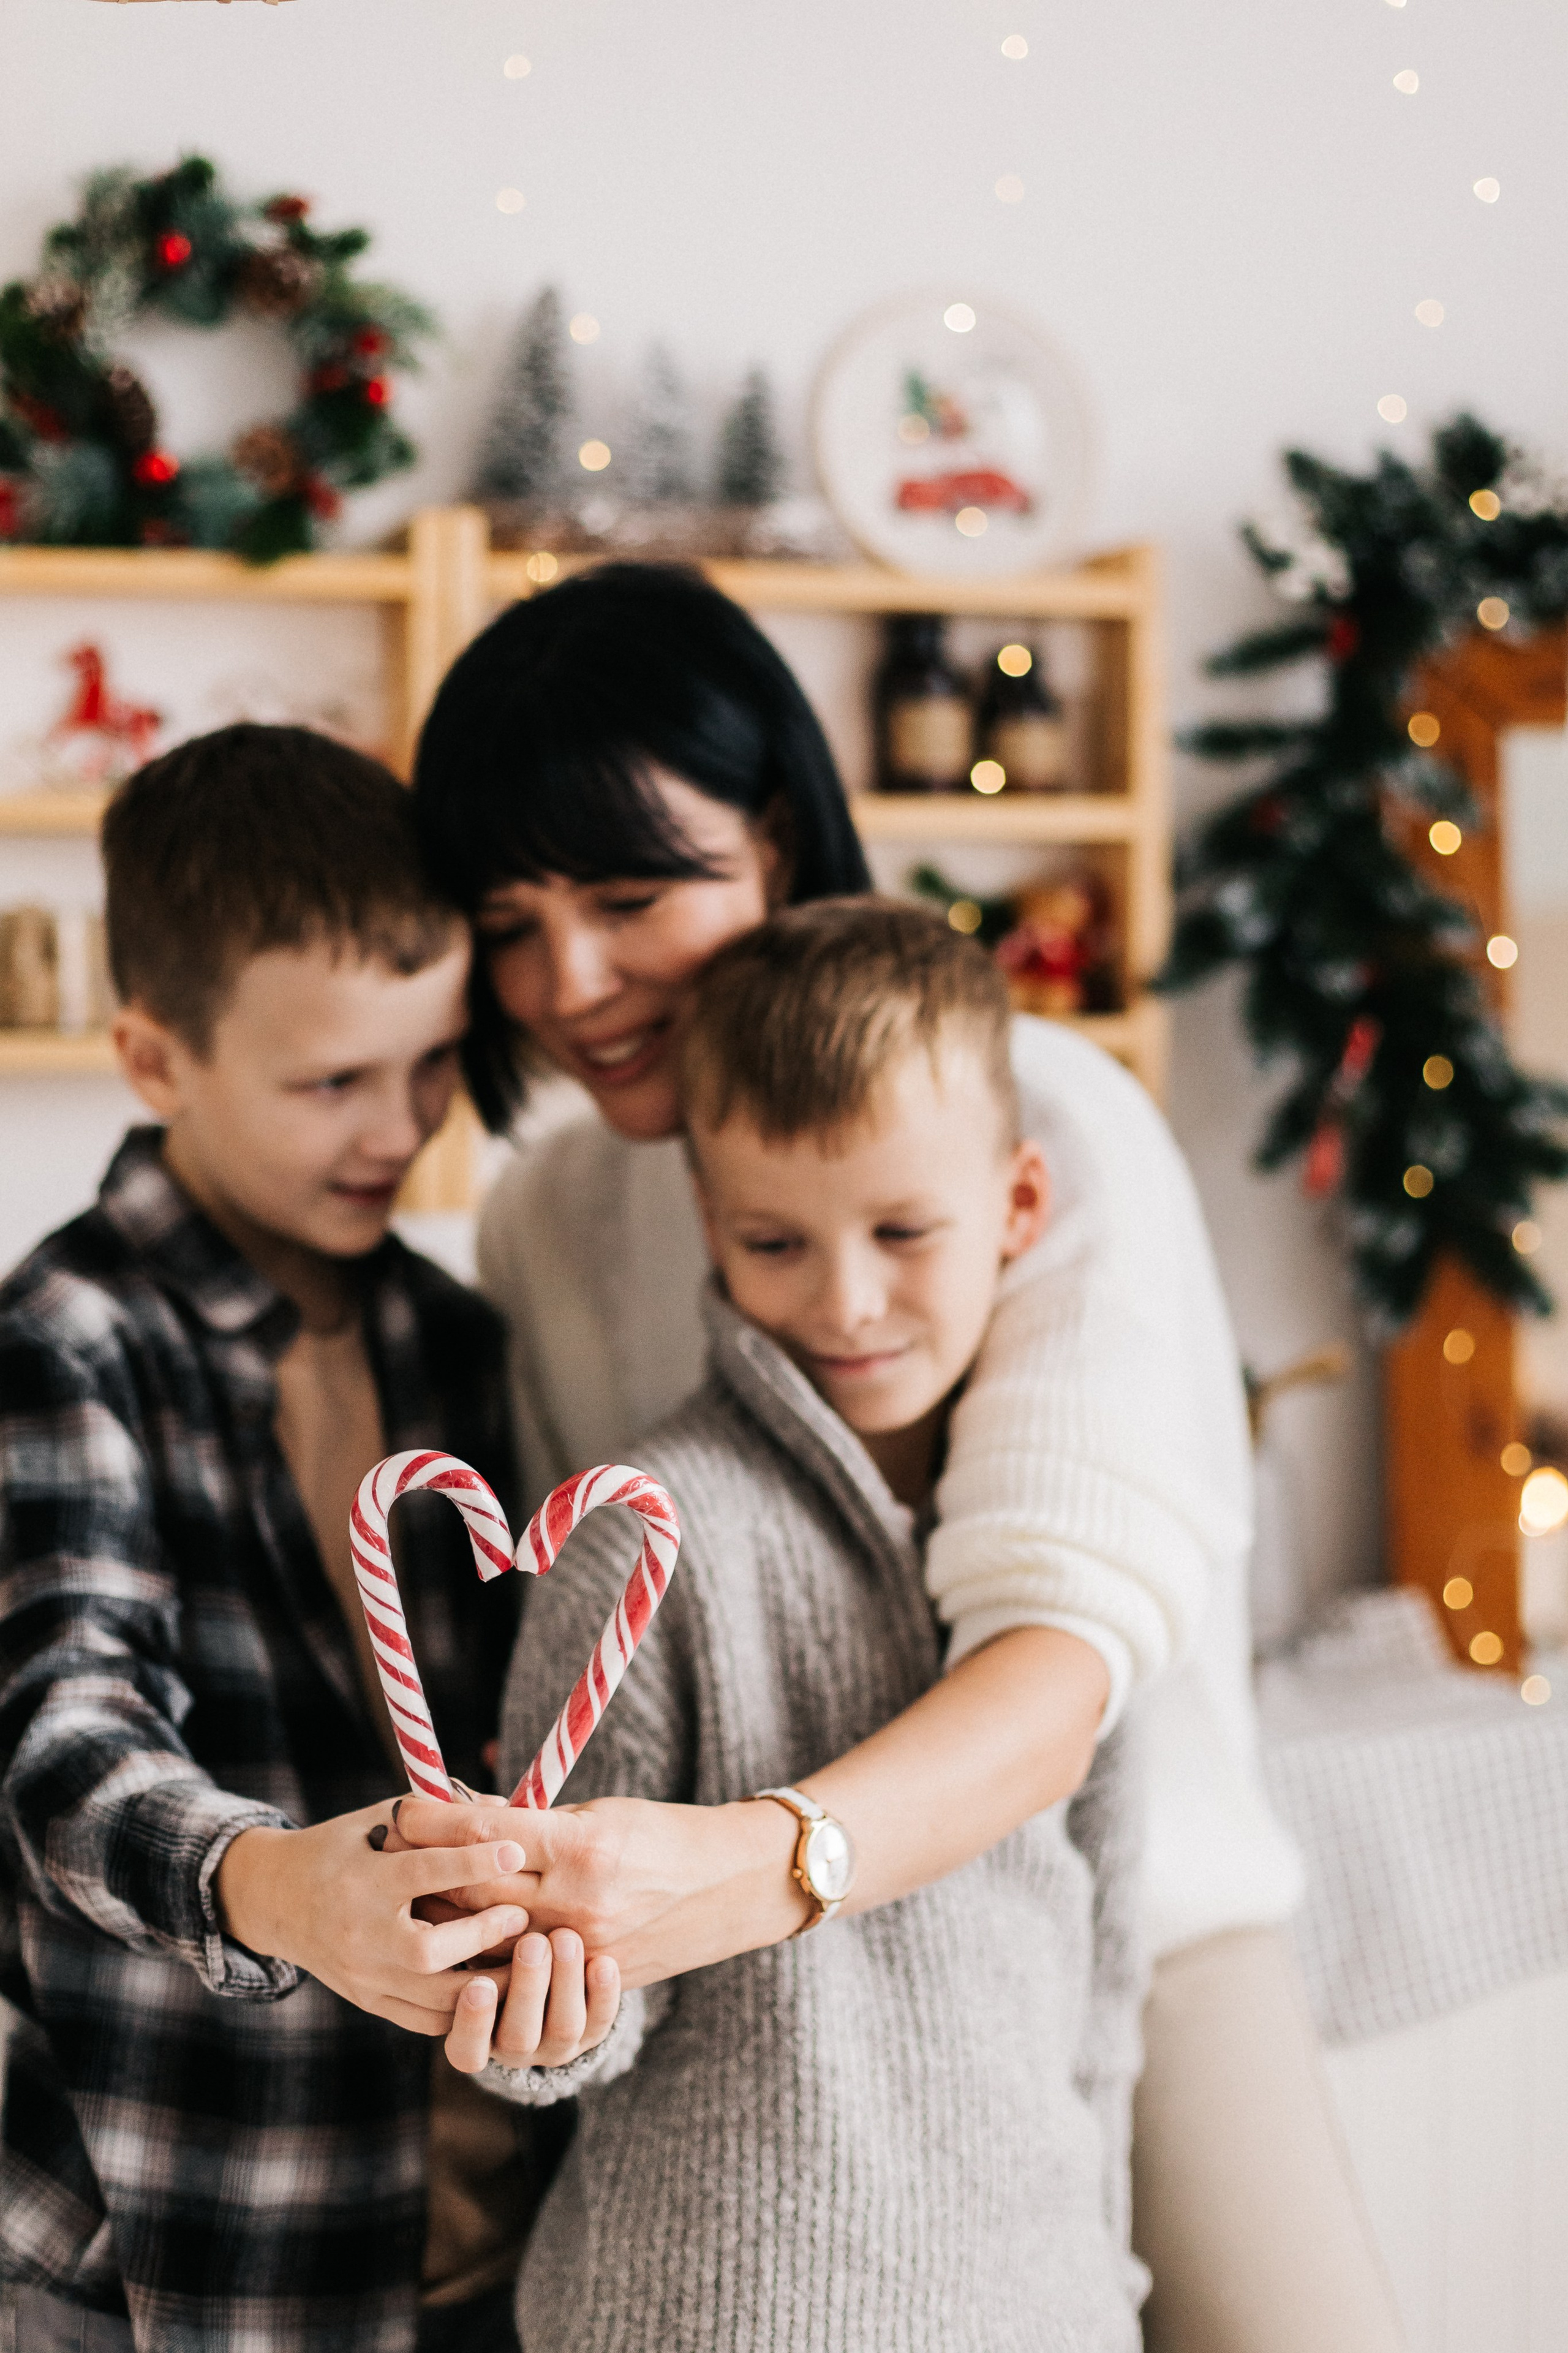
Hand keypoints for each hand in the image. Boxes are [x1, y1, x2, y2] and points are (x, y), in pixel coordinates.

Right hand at [215, 1802, 533, 2034]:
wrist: (278, 1900)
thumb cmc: (342, 1847)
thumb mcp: (379, 1817)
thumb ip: (438, 1812)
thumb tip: (503, 1807)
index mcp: (361, 1880)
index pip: (421, 1872)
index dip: (472, 1862)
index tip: (516, 1851)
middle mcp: (360, 1934)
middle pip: (428, 1951)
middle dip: (483, 1935)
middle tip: (523, 1916)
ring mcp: (364, 1976)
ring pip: (433, 1999)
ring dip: (488, 1983)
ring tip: (527, 1960)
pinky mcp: (369, 2002)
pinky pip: (425, 2020)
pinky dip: (464, 2008)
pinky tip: (496, 1986)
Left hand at [392, 1793, 804, 1988]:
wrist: (731, 1885)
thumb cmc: (664, 1832)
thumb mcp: (599, 1811)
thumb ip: (536, 1820)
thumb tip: (469, 1812)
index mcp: (581, 1846)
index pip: (487, 1834)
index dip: (436, 1821)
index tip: (402, 1807)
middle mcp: (577, 1902)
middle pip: (475, 1891)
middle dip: (428, 1869)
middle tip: (392, 1850)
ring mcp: (584, 1948)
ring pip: (490, 1940)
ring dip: (447, 1918)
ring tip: (415, 1897)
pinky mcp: (592, 1978)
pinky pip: (524, 1973)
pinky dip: (487, 1957)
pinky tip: (459, 1944)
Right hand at [444, 1929, 620, 2075]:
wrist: (548, 1964)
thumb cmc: (491, 1949)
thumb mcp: (472, 1951)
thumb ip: (462, 1940)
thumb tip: (445, 1898)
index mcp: (474, 2037)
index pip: (466, 2049)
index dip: (473, 2022)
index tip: (479, 1985)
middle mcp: (514, 2046)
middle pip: (519, 2036)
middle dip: (527, 1988)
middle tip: (532, 1943)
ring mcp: (556, 2042)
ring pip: (563, 2027)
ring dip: (564, 1981)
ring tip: (565, 1937)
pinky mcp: (593, 2030)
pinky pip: (602, 2020)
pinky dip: (604, 1993)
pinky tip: (603, 1961)